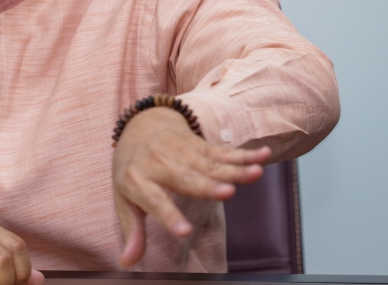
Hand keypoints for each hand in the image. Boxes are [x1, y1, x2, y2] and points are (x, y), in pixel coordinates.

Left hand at [112, 107, 270, 266]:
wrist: (139, 125)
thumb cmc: (133, 169)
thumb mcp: (124, 198)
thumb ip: (132, 230)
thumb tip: (127, 262)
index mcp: (138, 180)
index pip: (154, 201)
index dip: (169, 216)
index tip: (184, 232)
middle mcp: (159, 163)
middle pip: (187, 178)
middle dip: (208, 186)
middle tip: (228, 193)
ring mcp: (180, 151)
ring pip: (210, 164)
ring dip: (235, 169)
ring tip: (255, 174)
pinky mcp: (198, 143)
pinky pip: (223, 151)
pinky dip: (244, 154)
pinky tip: (263, 156)